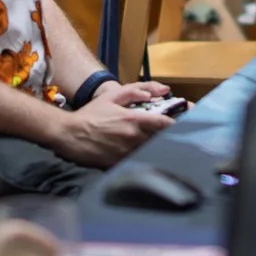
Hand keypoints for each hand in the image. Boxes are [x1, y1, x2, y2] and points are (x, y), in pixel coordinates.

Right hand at [55, 83, 173, 167]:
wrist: (69, 134)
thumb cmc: (90, 114)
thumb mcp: (112, 97)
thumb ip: (135, 91)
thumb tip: (157, 93)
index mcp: (133, 119)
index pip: (163, 124)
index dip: (178, 125)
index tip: (186, 125)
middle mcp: (132, 137)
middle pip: (160, 139)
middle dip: (169, 138)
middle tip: (178, 137)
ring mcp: (126, 152)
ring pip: (150, 152)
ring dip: (158, 149)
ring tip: (165, 148)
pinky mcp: (118, 164)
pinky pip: (136, 162)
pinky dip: (143, 160)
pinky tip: (146, 159)